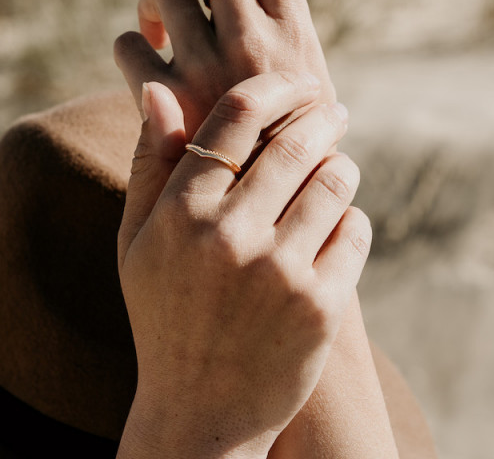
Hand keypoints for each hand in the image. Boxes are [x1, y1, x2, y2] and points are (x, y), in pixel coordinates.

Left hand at [114, 0, 334, 138]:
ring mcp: (211, 67)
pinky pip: (127, 41)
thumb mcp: (309, 93)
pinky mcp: (170, 99)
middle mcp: (256, 40)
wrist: (275, 218)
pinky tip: (143, 57)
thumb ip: (284, 43)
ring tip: (157, 20)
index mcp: (297, 34)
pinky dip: (128, 39)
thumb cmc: (292, 153)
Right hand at [116, 72, 369, 458]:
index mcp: (180, 212)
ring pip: (335, 181)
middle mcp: (229, 236)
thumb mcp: (137, 239)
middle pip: (296, 141)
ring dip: (340, 164)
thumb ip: (151, 161)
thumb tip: (157, 88)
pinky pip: (355, 230)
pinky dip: (350, 219)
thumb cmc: (164, 311)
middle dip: (322, 116)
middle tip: (334, 111)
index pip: (237, 115)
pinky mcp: (321, 307)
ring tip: (335, 166)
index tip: (297, 83)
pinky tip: (335, 225)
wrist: (199, 411)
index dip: (276, 87)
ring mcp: (279, 273)